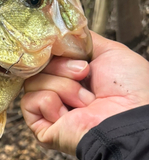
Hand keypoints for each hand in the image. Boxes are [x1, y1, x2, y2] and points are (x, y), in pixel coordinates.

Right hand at [21, 31, 148, 154]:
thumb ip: (81, 40)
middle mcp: (60, 92)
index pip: (47, 55)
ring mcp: (49, 110)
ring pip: (32, 82)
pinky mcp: (41, 126)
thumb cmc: (129, 90)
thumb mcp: (109, 51)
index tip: (71, 51)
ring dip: (62, 87)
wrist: (128, 118)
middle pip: (38, 66)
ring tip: (84, 100)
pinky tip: (69, 113)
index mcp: (74, 76)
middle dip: (62, 67)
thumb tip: (57, 32)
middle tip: (84, 74)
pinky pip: (29, 101)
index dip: (55, 50)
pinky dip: (51, 103)